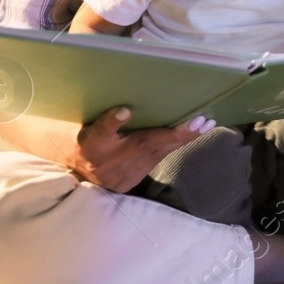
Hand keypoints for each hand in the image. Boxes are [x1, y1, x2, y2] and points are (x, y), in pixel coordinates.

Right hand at [67, 107, 215, 192]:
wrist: (77, 174)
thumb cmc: (87, 139)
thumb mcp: (88, 125)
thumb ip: (105, 117)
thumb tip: (129, 101)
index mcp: (91, 142)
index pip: (100, 132)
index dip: (111, 121)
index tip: (124, 110)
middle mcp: (106, 161)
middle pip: (141, 146)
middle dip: (173, 134)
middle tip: (199, 121)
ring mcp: (120, 175)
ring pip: (156, 154)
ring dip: (183, 139)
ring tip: (205, 124)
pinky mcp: (130, 182)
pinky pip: (157, 160)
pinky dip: (176, 145)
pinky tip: (196, 133)